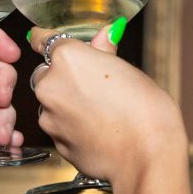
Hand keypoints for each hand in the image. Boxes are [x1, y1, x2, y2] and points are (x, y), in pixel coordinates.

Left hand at [29, 26, 186, 188]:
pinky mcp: (55, 142)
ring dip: (68, 103)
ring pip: (52, 102)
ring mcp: (50, 116)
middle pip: (47, 74)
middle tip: (95, 85)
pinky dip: (72, 126)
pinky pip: (59, 127)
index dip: (48, 40)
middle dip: (64, 77)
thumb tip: (104, 35)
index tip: (46, 40)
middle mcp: (51, 84)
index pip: (45, 39)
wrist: (147, 157)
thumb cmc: (146, 111)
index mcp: (69, 58)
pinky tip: (98, 130)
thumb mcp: (130, 70)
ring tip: (102, 112)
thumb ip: (105, 52)